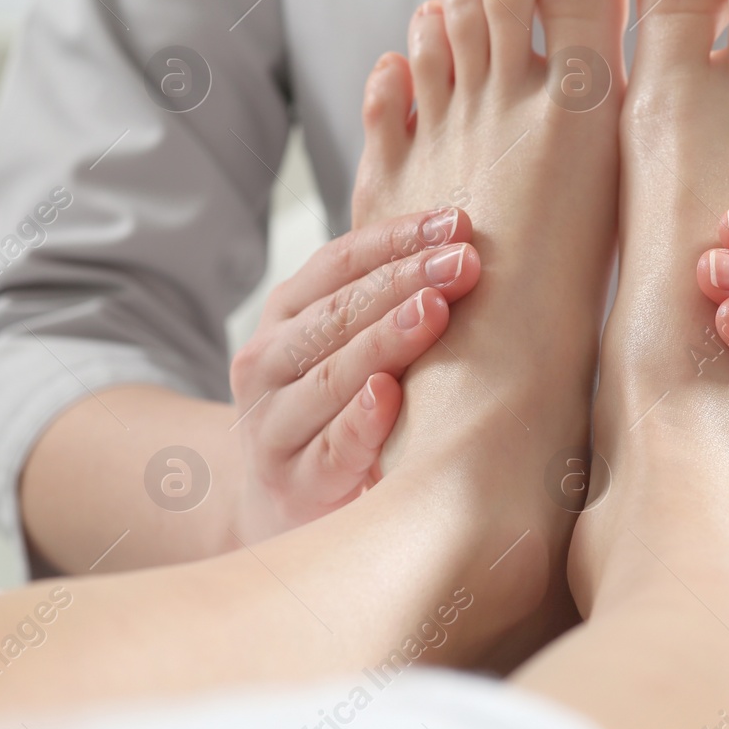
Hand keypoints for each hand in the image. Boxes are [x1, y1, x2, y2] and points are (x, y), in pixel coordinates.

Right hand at [230, 207, 479, 542]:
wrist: (285, 506)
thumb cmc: (334, 413)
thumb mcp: (340, 350)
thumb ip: (379, 304)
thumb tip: (463, 240)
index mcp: (283, 317)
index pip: (337, 263)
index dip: (395, 238)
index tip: (455, 221)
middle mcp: (266, 364)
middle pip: (337, 312)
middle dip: (405, 280)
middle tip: (463, 260)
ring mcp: (274, 425)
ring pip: (332, 373)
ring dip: (387, 338)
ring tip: (435, 310)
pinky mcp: (295, 482)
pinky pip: (331, 447)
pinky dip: (359, 419)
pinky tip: (387, 394)